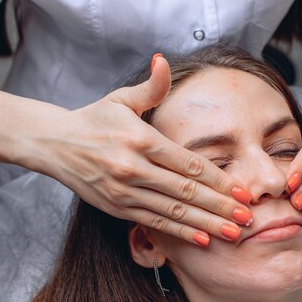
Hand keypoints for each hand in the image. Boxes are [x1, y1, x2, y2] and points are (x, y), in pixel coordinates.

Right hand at [41, 55, 252, 245]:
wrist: (53, 144)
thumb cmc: (94, 119)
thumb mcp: (120, 99)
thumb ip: (150, 87)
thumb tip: (164, 60)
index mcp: (141, 140)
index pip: (189, 164)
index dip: (218, 180)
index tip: (242, 191)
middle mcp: (134, 169)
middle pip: (186, 192)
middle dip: (220, 207)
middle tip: (248, 218)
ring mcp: (125, 192)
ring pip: (174, 212)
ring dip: (206, 225)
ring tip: (233, 234)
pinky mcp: (117, 208)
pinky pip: (155, 222)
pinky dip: (180, 233)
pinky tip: (202, 240)